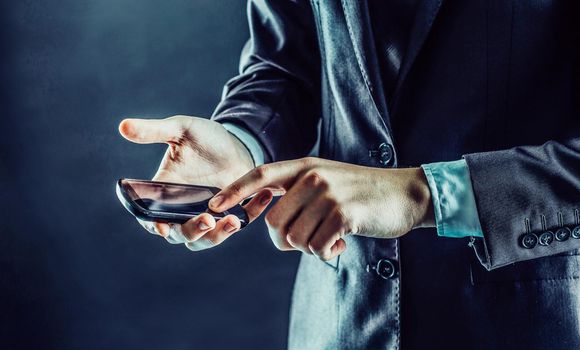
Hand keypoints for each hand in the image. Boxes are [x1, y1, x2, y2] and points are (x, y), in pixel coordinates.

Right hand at [119, 116, 273, 249]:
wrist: (235, 142)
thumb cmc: (203, 138)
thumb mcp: (180, 129)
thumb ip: (154, 131)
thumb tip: (123, 126)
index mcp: (165, 194)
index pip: (151, 219)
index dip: (153, 226)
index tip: (160, 227)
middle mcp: (184, 211)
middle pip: (181, 235)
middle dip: (192, 232)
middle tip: (206, 220)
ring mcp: (209, 216)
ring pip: (207, 239)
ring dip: (218, 235)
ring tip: (233, 221)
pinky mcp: (232, 215)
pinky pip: (238, 224)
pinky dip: (249, 217)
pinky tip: (261, 198)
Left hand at [209, 157, 434, 260]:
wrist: (404, 194)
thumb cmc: (361, 194)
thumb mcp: (327, 182)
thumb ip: (298, 196)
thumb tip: (274, 230)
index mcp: (305, 166)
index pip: (260, 174)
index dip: (235, 190)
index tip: (213, 204)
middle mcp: (313, 176)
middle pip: (274, 222)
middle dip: (287, 241)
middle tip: (312, 239)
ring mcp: (328, 194)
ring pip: (295, 238)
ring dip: (311, 248)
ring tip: (331, 238)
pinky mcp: (344, 214)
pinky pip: (317, 247)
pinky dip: (327, 253)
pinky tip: (343, 243)